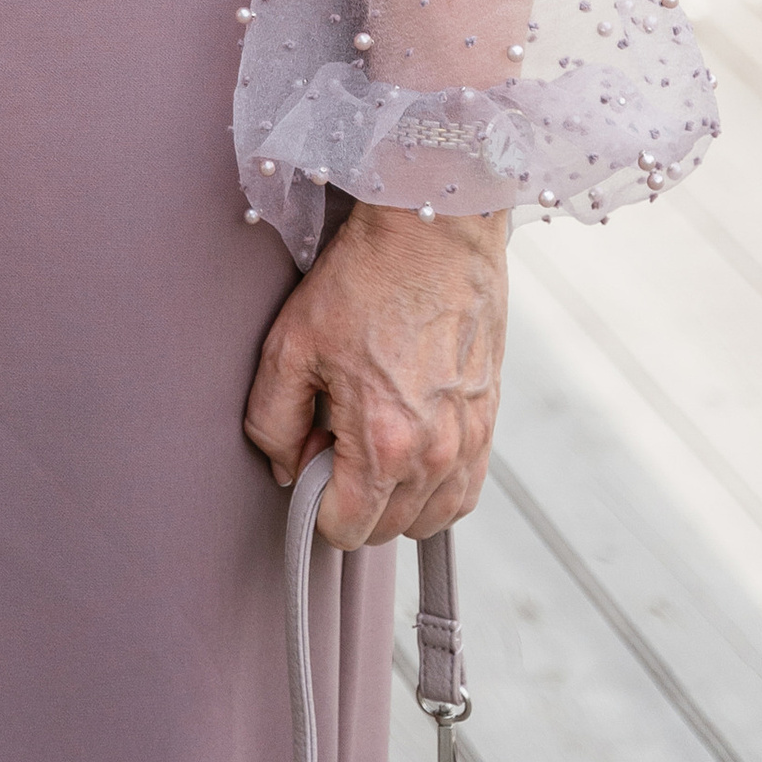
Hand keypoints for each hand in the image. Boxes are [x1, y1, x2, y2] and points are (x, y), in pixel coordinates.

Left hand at [244, 201, 505, 546]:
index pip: (347, 529)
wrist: (434, 231)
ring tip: (372, 438)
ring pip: (429, 519)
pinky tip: (409, 445)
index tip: (307, 458)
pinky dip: (434, 487)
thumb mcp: (291, 343)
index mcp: (386, 442)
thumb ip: (272, 420)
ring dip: (395, 499)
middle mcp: (437, 455)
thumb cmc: (364, 278)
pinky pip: (464, 491)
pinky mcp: (489, 422)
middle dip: (352, 499)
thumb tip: (285, 468)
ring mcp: (470, 441)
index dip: (314, 502)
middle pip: (387, 530)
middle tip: (333, 435)